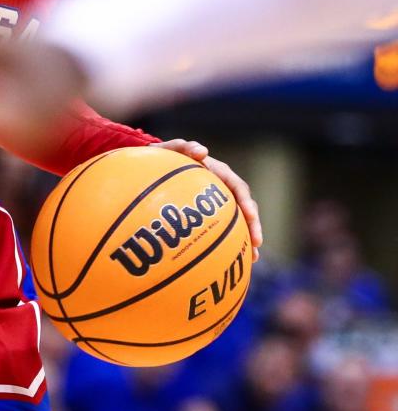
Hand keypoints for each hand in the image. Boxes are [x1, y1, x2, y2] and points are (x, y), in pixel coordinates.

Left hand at [159, 138, 261, 261]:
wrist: (153, 169)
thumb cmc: (162, 157)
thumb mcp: (169, 150)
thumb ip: (183, 147)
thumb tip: (202, 151)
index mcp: (219, 173)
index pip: (238, 188)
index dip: (246, 202)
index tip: (249, 215)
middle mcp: (223, 188)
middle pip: (244, 208)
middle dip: (253, 226)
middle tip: (257, 244)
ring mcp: (217, 203)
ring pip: (237, 222)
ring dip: (246, 239)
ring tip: (252, 258)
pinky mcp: (209, 215)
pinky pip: (222, 230)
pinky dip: (229, 244)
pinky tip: (228, 263)